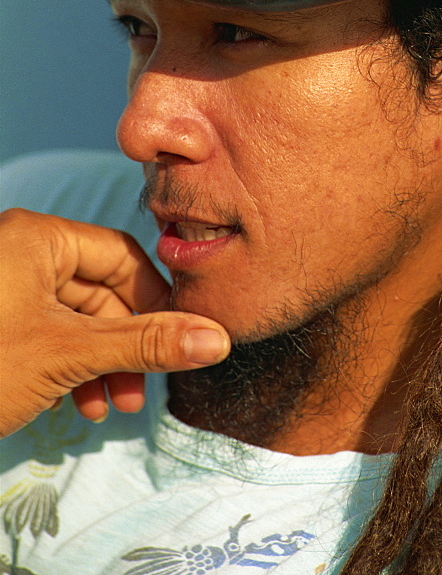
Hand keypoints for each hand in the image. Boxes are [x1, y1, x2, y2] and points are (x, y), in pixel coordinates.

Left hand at [0, 208, 229, 436]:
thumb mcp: (69, 354)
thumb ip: (146, 343)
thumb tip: (217, 339)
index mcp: (40, 237)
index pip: (122, 255)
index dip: (156, 300)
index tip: (177, 342)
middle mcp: (23, 252)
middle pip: (101, 291)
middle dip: (125, 345)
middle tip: (140, 390)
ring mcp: (6, 287)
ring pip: (75, 318)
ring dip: (101, 363)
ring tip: (109, 406)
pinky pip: (47, 334)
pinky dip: (69, 368)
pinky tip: (77, 404)